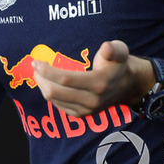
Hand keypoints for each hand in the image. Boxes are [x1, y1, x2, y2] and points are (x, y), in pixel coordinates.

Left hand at [31, 40, 153, 117]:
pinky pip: (58, 105)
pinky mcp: (81, 115)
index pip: (65, 79)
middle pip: (55, 92)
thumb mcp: (120, 51)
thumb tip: (106, 48)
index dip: (47, 71)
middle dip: (40, 78)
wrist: (127, 86)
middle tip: (35, 66)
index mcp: (98, 83)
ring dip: (42, 85)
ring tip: (40, 73)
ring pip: (53, 99)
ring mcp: (86, 110)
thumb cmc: (118, 64)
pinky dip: (50, 94)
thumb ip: (113, 49)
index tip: (36, 61)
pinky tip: (49, 83)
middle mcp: (92, 100)